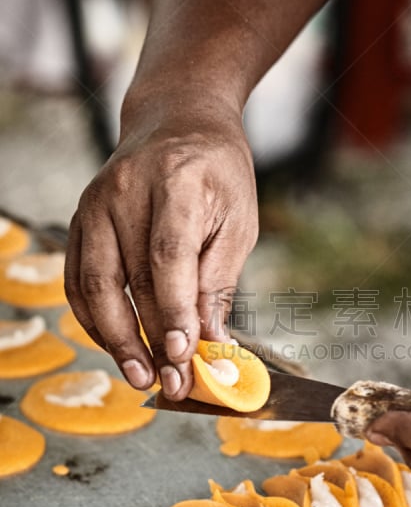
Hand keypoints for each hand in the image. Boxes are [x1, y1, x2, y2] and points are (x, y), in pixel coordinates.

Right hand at [64, 101, 257, 399]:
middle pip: (128, 278)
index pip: (168, 257)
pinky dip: (94, 319)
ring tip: (141, 377)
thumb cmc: (218, 175)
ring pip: (94, 285)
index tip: (183, 355)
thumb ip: (219, 282)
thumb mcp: (238, 222)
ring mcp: (94, 204)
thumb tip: (211, 344)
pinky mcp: (80, 219)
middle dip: (149, 339)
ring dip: (116, 339)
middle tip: (170, 383)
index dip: (173, 311)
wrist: (178, 123)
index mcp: (175, 184)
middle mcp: (124, 192)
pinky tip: (117, 346)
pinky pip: (77, 279)